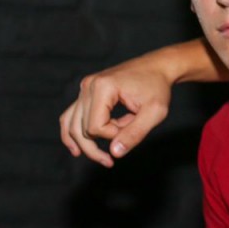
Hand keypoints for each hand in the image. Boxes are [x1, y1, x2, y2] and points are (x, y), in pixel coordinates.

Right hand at [58, 58, 173, 166]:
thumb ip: (135, 133)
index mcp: (103, 87)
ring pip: (71, 124)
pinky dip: (72, 132)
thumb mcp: (155, 112)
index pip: (95, 126)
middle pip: (80, 128)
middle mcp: (88, 86)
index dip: (113, 136)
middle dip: (98, 144)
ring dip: (84, 144)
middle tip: (113, 160)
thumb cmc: (158, 88)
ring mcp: (84, 88)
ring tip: (101, 159)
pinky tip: (76, 149)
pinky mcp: (86, 92)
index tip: (133, 127)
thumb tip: (114, 153)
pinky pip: (71, 116)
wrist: (157, 68)